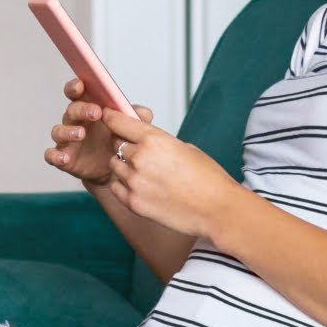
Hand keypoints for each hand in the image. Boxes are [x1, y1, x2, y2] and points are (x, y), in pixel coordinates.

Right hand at [44, 77, 152, 185]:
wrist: (113, 168)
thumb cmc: (116, 141)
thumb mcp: (130, 128)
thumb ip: (136, 118)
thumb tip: (143, 113)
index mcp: (89, 108)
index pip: (78, 92)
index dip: (76, 86)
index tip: (81, 84)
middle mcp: (75, 121)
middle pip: (71, 110)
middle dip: (82, 109)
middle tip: (96, 112)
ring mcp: (67, 140)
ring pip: (59, 131)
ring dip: (68, 131)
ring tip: (81, 134)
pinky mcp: (64, 157)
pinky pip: (53, 155)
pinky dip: (56, 155)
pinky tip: (64, 157)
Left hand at [101, 104, 241, 238]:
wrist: (217, 209)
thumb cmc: (208, 179)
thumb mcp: (185, 147)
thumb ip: (159, 142)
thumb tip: (143, 141)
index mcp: (154, 139)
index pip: (118, 121)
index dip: (112, 117)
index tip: (109, 116)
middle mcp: (140, 158)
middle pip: (115, 143)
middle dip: (124, 144)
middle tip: (139, 152)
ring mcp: (134, 182)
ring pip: (114, 165)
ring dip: (124, 166)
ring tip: (144, 173)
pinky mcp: (133, 202)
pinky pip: (116, 187)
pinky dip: (123, 185)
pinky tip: (140, 187)